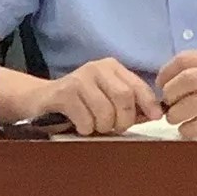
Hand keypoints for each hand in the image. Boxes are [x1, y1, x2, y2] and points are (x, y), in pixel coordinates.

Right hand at [32, 57, 163, 134]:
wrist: (40, 98)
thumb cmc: (80, 102)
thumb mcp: (106, 97)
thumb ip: (129, 103)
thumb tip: (156, 113)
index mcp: (112, 67)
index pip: (137, 85)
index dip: (149, 103)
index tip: (156, 118)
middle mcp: (97, 68)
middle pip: (124, 97)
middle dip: (124, 119)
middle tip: (116, 128)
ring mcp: (80, 79)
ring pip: (105, 111)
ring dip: (103, 127)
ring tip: (95, 125)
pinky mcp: (64, 93)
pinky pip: (86, 120)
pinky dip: (86, 129)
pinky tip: (79, 124)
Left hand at [156, 50, 196, 139]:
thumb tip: (169, 80)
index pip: (182, 60)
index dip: (166, 73)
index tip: (161, 85)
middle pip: (184, 81)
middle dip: (169, 94)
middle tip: (167, 104)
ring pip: (189, 104)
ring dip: (175, 114)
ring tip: (175, 119)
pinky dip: (187, 129)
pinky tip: (187, 130)